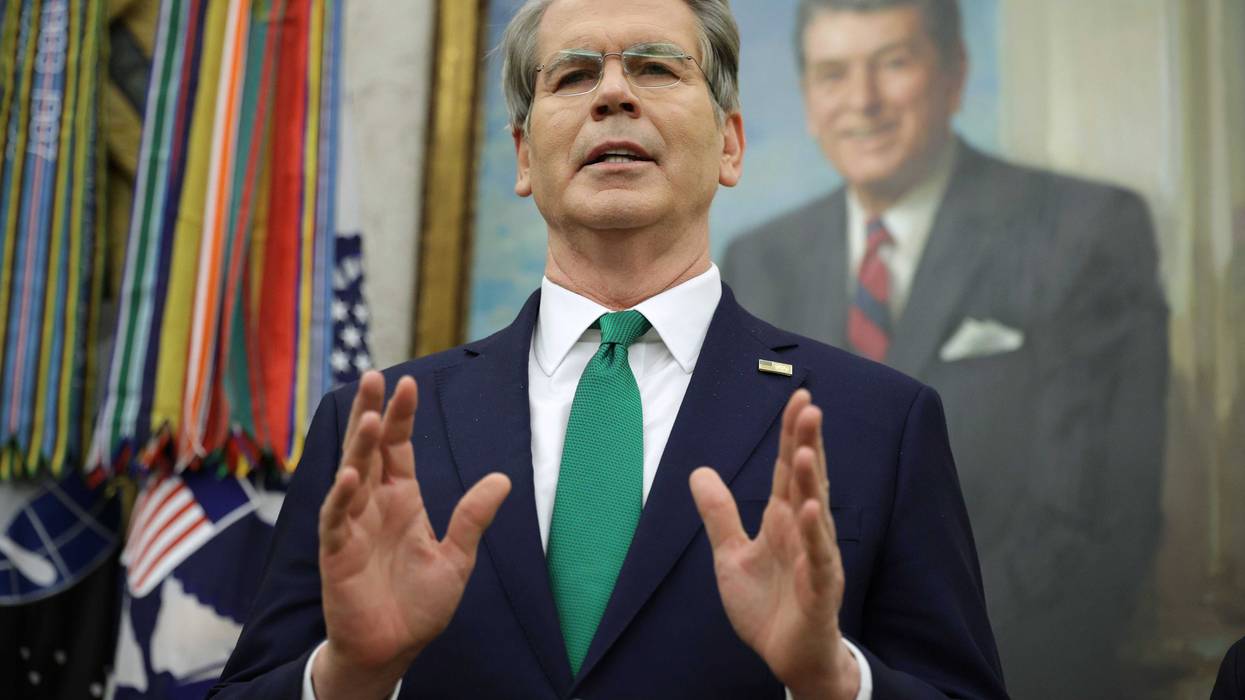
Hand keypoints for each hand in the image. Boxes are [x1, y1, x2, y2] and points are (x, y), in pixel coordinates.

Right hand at [312, 371, 510, 698]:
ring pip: (351, 475)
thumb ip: (473, 518)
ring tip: (371, 416)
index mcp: (402, 500)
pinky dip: (341, 497)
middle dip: (371, 412)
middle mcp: (373, 505)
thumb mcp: (457, 557)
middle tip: (373, 376)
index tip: (409, 383)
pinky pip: (336, 518)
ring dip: (358, 446)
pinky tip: (351, 475)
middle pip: (370, 449)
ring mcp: (352, 526)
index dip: (403, 416)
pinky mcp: (337, 553)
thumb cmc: (419, 605)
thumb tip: (502, 479)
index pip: (398, 448)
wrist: (393, 649)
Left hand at [690, 389, 859, 699]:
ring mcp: (815, 558)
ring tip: (804, 449)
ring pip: (814, 512)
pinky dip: (815, 535)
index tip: (798, 398)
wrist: (788, 656)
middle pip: (805, 480)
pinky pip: (818, 558)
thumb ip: (719, 514)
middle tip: (808, 406)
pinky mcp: (819, 589)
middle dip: (807, 443)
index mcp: (784, 520)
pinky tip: (810, 509)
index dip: (791, 435)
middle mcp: (804, 531)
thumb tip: (699, 472)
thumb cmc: (768, 605)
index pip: (786, 469)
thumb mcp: (731, 555)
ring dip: (810, 481)